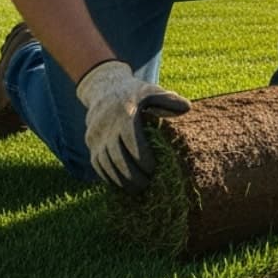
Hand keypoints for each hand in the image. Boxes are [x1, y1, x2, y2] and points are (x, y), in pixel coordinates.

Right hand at [75, 60, 190, 193]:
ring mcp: (96, 136)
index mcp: (125, 114)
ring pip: (105, 163)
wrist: (103, 88)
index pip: (131, 140)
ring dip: (119, 178)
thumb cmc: (134, 93)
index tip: (153, 169)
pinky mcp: (90, 142)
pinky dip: (108, 176)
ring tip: (136, 189)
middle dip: (131, 174)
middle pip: (117, 156)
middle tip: (146, 185)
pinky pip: (97, 163)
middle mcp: (107, 126)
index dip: (141, 157)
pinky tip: (121, 184)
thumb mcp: (151, 91)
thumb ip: (168, 100)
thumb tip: (187, 108)